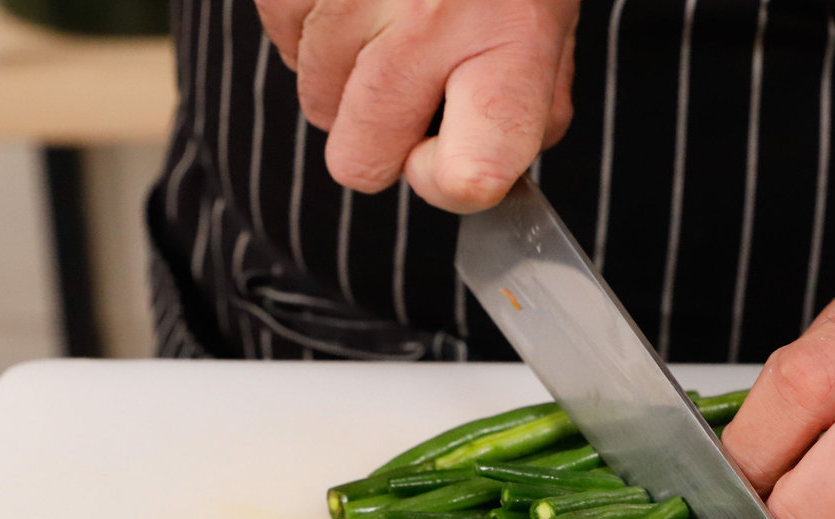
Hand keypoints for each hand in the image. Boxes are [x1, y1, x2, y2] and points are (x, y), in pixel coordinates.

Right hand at [254, 0, 578, 210]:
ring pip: (316, 107)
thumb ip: (528, 108)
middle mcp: (427, 24)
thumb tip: (479, 174)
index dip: (446, 185)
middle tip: (413, 88)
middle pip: (360, 163)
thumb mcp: (550, 23)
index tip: (451, 162)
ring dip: (349, 80)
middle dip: (381, 142)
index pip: (467, 177)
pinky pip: (284, 48)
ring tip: (391, 15)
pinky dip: (316, 32)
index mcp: (508, 48)